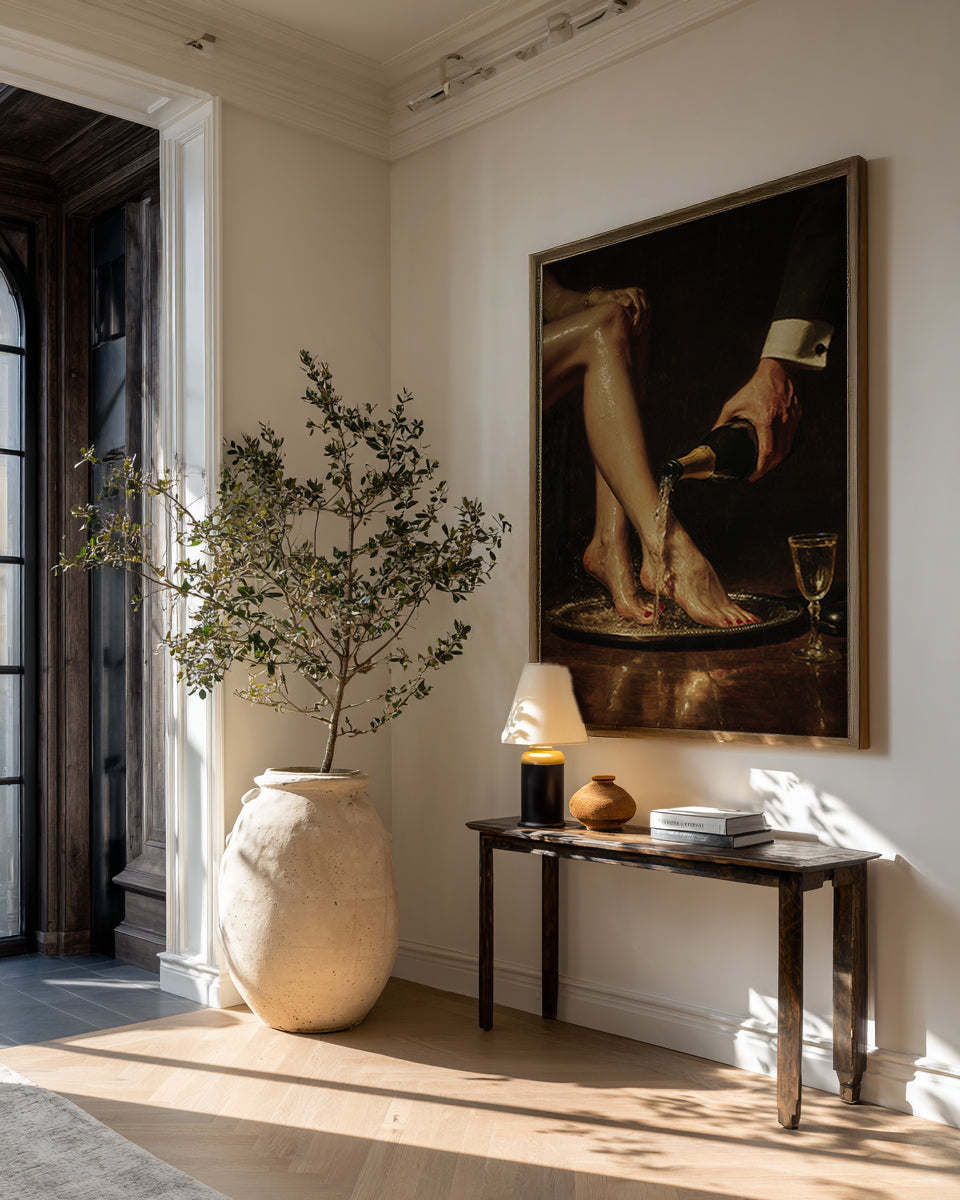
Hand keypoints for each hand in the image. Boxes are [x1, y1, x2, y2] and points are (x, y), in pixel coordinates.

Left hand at [587, 286, 649, 335]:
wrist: (608, 296)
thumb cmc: (608, 299)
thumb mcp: (612, 300)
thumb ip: (620, 300)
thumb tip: (629, 302)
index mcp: (632, 291)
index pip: (639, 308)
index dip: (638, 320)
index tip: (633, 329)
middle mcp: (640, 291)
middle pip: (645, 310)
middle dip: (642, 323)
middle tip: (636, 334)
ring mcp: (643, 295)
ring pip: (648, 311)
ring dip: (645, 323)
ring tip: (639, 333)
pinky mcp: (645, 300)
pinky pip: (649, 311)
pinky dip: (646, 320)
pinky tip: (642, 329)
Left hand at [713, 358, 798, 479]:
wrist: (777, 371)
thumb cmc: (756, 387)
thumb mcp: (734, 404)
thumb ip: (722, 422)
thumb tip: (712, 436)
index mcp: (766, 419)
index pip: (767, 451)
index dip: (760, 468)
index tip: (753, 476)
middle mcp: (781, 422)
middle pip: (778, 455)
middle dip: (767, 468)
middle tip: (757, 473)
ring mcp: (792, 419)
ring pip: (787, 449)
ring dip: (777, 460)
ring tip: (765, 465)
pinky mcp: (798, 417)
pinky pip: (793, 439)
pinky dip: (784, 449)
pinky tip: (776, 452)